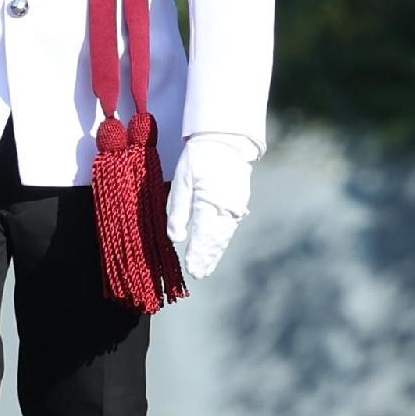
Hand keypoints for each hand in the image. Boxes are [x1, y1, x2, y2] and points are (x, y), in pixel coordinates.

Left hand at [169, 134, 254, 285]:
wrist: (227, 141)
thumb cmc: (200, 157)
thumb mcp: (182, 180)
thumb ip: (178, 210)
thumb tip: (175, 238)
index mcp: (209, 205)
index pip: (202, 237)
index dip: (197, 255)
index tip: (191, 270)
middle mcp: (226, 210)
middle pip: (215, 241)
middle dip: (206, 258)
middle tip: (198, 275)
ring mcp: (235, 208)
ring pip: (223, 236)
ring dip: (215, 252)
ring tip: (206, 267)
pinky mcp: (239, 203)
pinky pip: (229, 227)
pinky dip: (222, 240)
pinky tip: (217, 247)